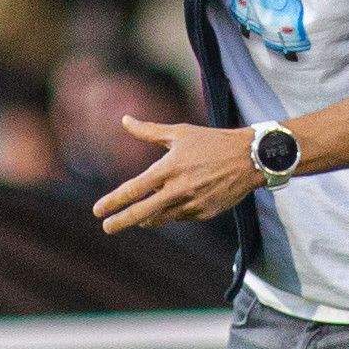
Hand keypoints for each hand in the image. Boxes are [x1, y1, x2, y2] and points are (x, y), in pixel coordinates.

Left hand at [92, 117, 262, 234]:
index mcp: (169, 169)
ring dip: (147, 218)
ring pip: (161, 218)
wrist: (250, 158)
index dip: (113, 201)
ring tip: (137, 217)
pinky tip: (172, 204)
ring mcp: (192, 204)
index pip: (134, 189)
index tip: (98, 210)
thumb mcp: (180, 133)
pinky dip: (171, 212)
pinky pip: (180, 217)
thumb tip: (124, 120)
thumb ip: (149, 131)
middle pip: (142, 213)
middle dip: (121, 222)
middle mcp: (179, 189)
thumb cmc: (212, 141)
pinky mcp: (205, 213)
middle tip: (106, 227)